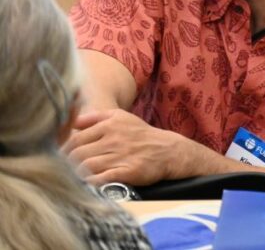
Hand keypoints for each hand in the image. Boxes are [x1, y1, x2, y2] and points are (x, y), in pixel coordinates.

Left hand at [62, 109, 187, 185]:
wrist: (168, 151)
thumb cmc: (140, 134)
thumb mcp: (121, 117)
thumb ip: (94, 117)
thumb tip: (70, 122)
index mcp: (109, 124)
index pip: (74, 139)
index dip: (63, 151)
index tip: (60, 159)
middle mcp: (114, 139)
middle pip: (77, 154)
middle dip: (66, 164)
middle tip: (62, 171)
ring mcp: (121, 156)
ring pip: (86, 167)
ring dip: (76, 174)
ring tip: (73, 178)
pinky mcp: (128, 171)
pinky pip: (101, 179)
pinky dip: (90, 182)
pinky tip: (87, 184)